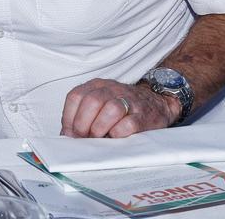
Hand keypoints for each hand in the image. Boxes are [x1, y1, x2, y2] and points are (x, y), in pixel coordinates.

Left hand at [60, 78, 178, 137]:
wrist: (157, 103)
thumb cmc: (124, 108)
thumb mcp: (100, 105)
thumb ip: (82, 117)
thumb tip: (66, 137)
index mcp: (97, 86)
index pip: (75, 96)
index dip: (69, 118)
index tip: (70, 133)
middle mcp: (112, 89)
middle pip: (91, 102)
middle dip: (83, 125)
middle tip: (84, 138)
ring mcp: (130, 101)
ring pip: (110, 109)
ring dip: (100, 128)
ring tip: (100, 138)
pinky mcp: (144, 116)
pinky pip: (128, 124)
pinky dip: (119, 133)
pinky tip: (116, 137)